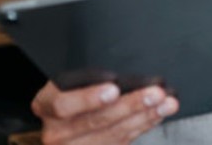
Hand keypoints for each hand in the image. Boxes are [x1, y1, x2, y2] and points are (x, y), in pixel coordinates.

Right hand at [31, 79, 178, 143]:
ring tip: (166, 103)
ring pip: (112, 136)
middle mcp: (56, 133)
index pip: (63, 104)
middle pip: (95, 122)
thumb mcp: (65, 82)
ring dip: (144, 117)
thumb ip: (86, 79)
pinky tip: (156, 115)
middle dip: (130, 106)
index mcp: (45, 106)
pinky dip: (142, 126)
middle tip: (154, 93)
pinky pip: (121, 143)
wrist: (58, 126)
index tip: (113, 89)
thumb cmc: (66, 93)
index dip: (89, 98)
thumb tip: (123, 74)